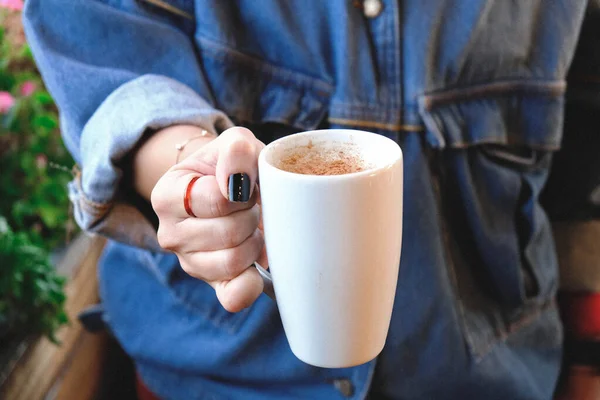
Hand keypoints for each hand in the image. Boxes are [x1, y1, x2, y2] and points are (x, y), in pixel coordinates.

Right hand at [151, 127, 267, 311]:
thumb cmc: (232, 167)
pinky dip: (251, 284)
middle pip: (230, 232)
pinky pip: (233, 296)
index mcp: (168, 196)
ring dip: (255, 241)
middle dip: (252, 215)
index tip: (244, 185)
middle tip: (251, 206)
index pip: (217, 200)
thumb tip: (237, 181)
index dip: (244, 192)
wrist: (230, 191)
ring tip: (251, 226)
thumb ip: (238, 148)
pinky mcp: (213, 286)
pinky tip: (258, 266)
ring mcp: (190, 264)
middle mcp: (170, 234)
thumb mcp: (235, 144)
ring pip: (236, 261)